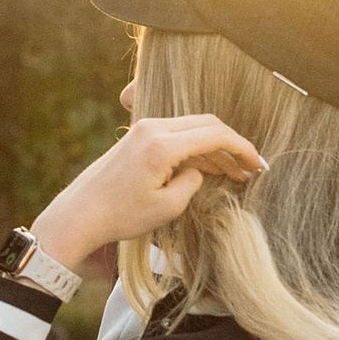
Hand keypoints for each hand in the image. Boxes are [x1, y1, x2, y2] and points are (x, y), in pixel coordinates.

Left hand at [29, 114, 264, 274]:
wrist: (79, 214)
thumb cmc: (120, 215)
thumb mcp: (167, 207)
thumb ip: (193, 182)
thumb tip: (199, 170)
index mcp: (162, 144)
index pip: (215, 135)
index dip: (242, 149)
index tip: (258, 166)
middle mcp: (153, 127)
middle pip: (207, 124)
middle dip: (232, 145)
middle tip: (249, 169)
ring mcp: (143, 129)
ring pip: (192, 128)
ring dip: (214, 148)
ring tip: (234, 174)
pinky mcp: (137, 137)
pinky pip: (176, 134)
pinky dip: (195, 148)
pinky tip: (208, 169)